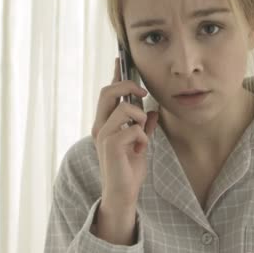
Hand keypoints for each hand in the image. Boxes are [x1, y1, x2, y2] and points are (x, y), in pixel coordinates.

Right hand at [91, 58, 158, 209]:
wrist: (123, 193)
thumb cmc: (128, 169)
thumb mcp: (139, 143)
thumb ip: (144, 127)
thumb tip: (153, 111)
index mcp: (105, 123)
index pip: (107, 93)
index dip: (114, 75)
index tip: (120, 59)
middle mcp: (100, 126)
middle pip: (108, 91)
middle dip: (128, 85)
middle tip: (144, 92)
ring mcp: (103, 135)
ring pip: (124, 108)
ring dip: (140, 119)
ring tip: (141, 136)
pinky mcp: (110, 146)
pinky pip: (133, 128)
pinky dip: (143, 137)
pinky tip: (140, 150)